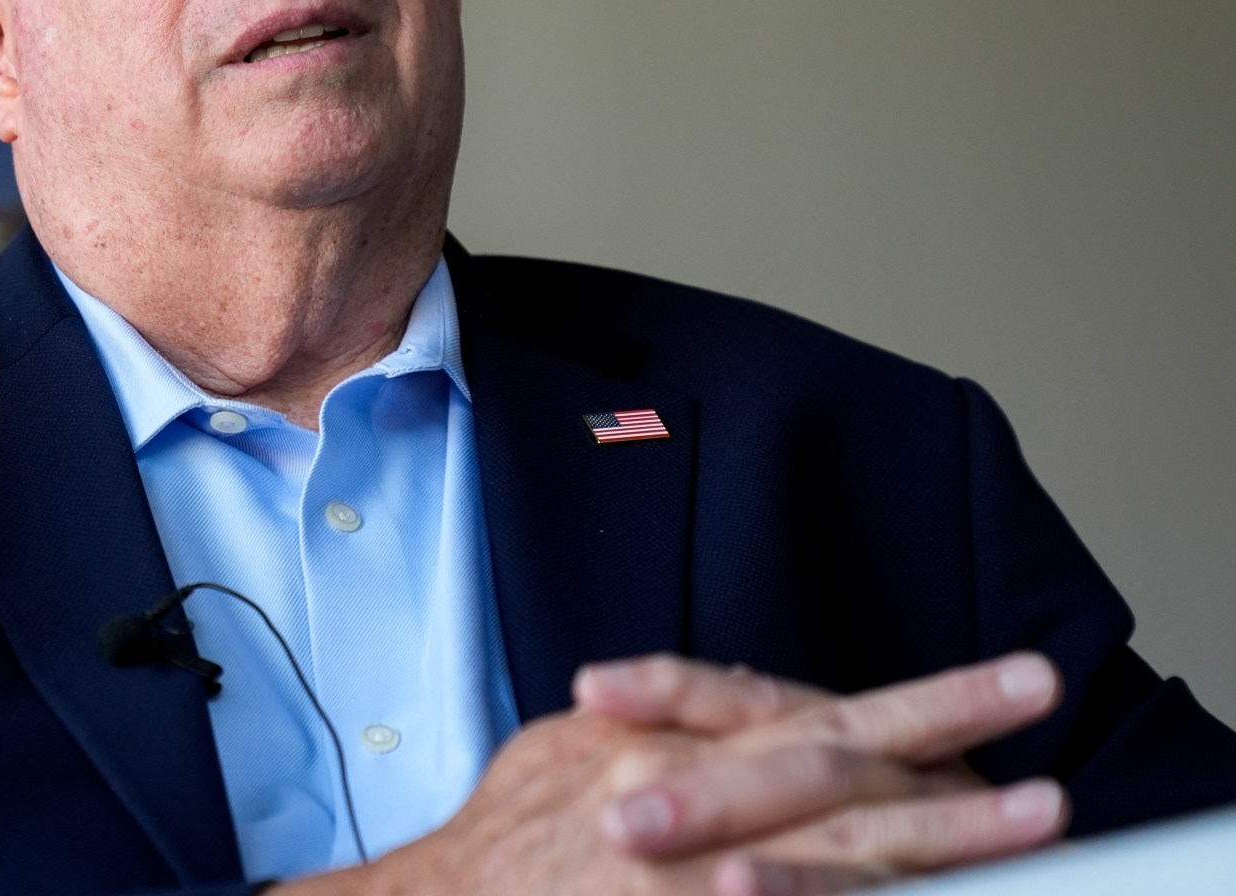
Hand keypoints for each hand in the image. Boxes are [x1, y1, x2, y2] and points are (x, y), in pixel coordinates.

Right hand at [279, 652, 1067, 895]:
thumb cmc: (510, 830)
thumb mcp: (573, 745)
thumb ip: (658, 718)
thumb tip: (731, 699)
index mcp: (675, 748)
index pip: (822, 713)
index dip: (927, 704)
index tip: (1014, 689)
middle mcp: (696, 808)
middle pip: (851, 784)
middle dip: (958, 776)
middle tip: (1055, 776)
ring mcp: (698, 884)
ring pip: (843, 863)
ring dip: (942, 848)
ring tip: (1033, 830)